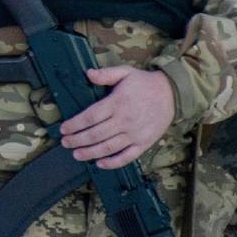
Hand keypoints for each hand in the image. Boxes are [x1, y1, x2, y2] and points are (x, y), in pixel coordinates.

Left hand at [57, 66, 174, 169]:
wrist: (172, 94)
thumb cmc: (144, 83)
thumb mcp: (125, 72)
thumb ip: (106, 74)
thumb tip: (88, 73)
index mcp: (117, 103)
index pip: (90, 117)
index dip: (75, 124)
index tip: (63, 129)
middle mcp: (125, 121)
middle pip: (96, 134)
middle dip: (77, 140)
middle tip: (65, 143)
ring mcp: (135, 134)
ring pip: (108, 147)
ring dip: (90, 153)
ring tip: (76, 155)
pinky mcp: (144, 143)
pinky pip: (128, 157)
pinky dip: (114, 162)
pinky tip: (101, 164)